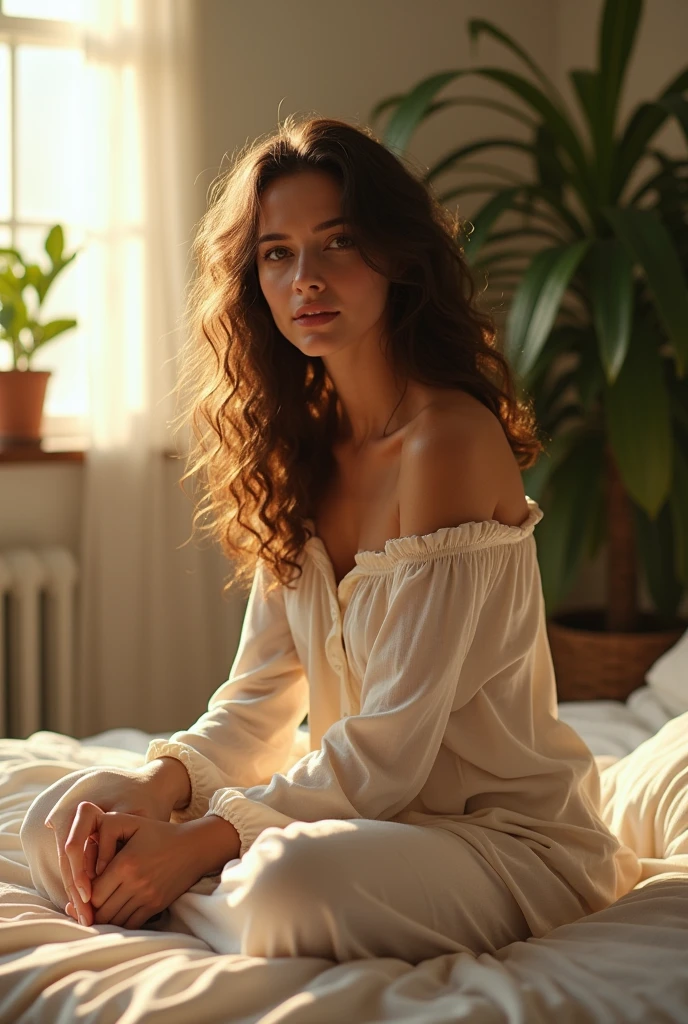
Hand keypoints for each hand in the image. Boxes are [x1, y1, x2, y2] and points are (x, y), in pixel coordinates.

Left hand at [68, 804, 240, 928]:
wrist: (193, 846)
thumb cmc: (158, 833)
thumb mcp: (131, 825)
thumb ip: (104, 838)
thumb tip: (86, 862)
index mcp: (125, 864)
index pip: (93, 893)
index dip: (84, 896)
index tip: (83, 892)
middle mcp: (135, 883)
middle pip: (101, 911)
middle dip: (91, 911)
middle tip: (86, 908)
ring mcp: (147, 897)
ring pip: (115, 921)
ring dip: (105, 919)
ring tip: (100, 912)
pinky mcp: (156, 905)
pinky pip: (131, 924)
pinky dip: (121, 923)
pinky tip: (117, 915)